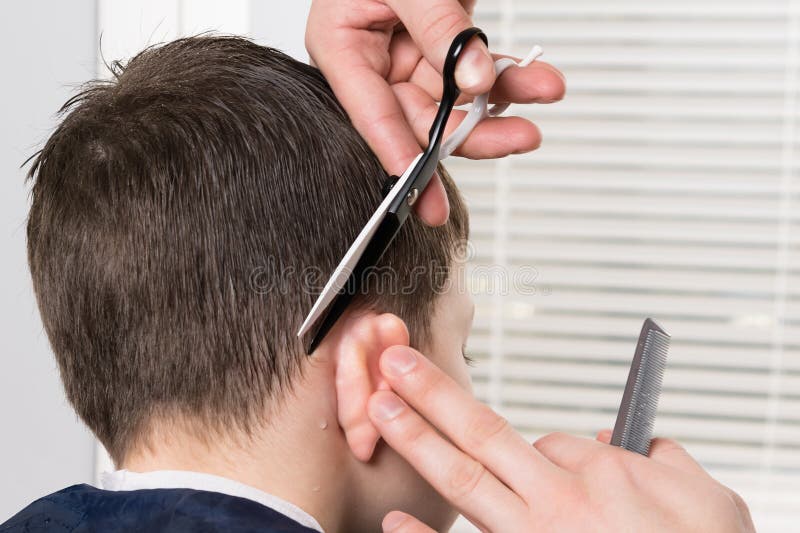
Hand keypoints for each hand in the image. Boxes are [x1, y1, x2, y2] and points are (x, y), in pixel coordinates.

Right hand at [306, 0, 564, 224]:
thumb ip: (439, 27)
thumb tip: (473, 78)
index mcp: (341, 46)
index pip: (370, 112)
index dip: (398, 153)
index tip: (420, 190)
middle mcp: (375, 59)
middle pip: (420, 117)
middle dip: (470, 132)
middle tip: (513, 141)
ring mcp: (411, 56)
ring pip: (457, 101)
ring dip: (502, 104)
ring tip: (540, 95)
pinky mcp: (443, 47)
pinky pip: (476, 73)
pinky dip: (509, 77)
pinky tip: (536, 80)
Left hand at [367, 346, 754, 531]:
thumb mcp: (708, 499)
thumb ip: (667, 460)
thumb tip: (644, 444)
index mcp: (601, 474)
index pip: (550, 439)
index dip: (547, 448)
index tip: (548, 460)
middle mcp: (556, 502)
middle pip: (482, 432)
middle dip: (434, 392)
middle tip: (394, 361)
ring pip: (462, 479)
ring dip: (416, 438)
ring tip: (380, 406)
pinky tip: (393, 519)